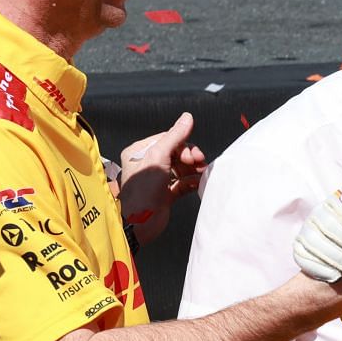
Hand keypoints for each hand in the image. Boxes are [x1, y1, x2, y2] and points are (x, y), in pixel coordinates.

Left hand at [119, 111, 207, 245]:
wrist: (140, 222)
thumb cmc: (142, 190)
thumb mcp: (158, 157)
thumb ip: (174, 137)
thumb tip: (187, 118)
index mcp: (140, 152)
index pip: (167, 139)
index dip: (183, 145)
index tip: (192, 155)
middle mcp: (147, 164)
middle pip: (177, 153)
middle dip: (190, 157)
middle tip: (199, 162)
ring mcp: (157, 179)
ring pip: (181, 167)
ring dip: (193, 169)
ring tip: (202, 173)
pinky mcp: (165, 193)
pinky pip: (183, 182)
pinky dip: (192, 181)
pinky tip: (198, 183)